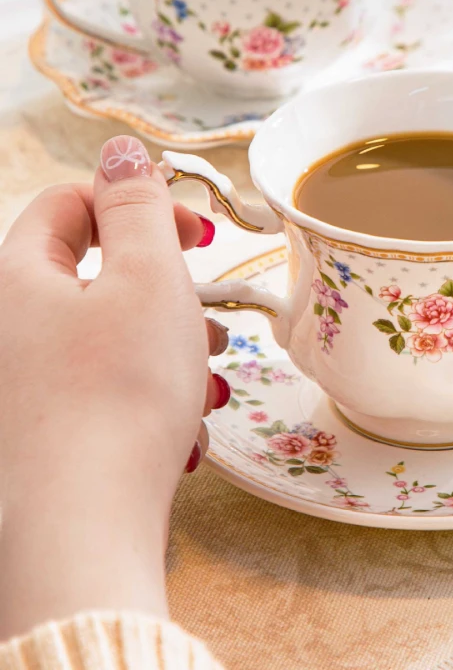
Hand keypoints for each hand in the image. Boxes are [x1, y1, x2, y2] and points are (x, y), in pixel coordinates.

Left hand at [0, 136, 228, 637]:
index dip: (137, 204)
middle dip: (165, 288)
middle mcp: (14, 329)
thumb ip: (138, 206)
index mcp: (23, 277)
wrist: (87, 524)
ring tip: (210, 377)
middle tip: (207, 310)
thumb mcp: (147, 277)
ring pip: (111, 339)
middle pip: (95, 277)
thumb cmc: (121, 389)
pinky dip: (152, 394)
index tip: (196, 231)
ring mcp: (30, 385)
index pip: (70, 204)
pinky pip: (111, 390)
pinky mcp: (54, 432)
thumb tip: (123, 152)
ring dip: (169, 347)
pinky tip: (186, 425)